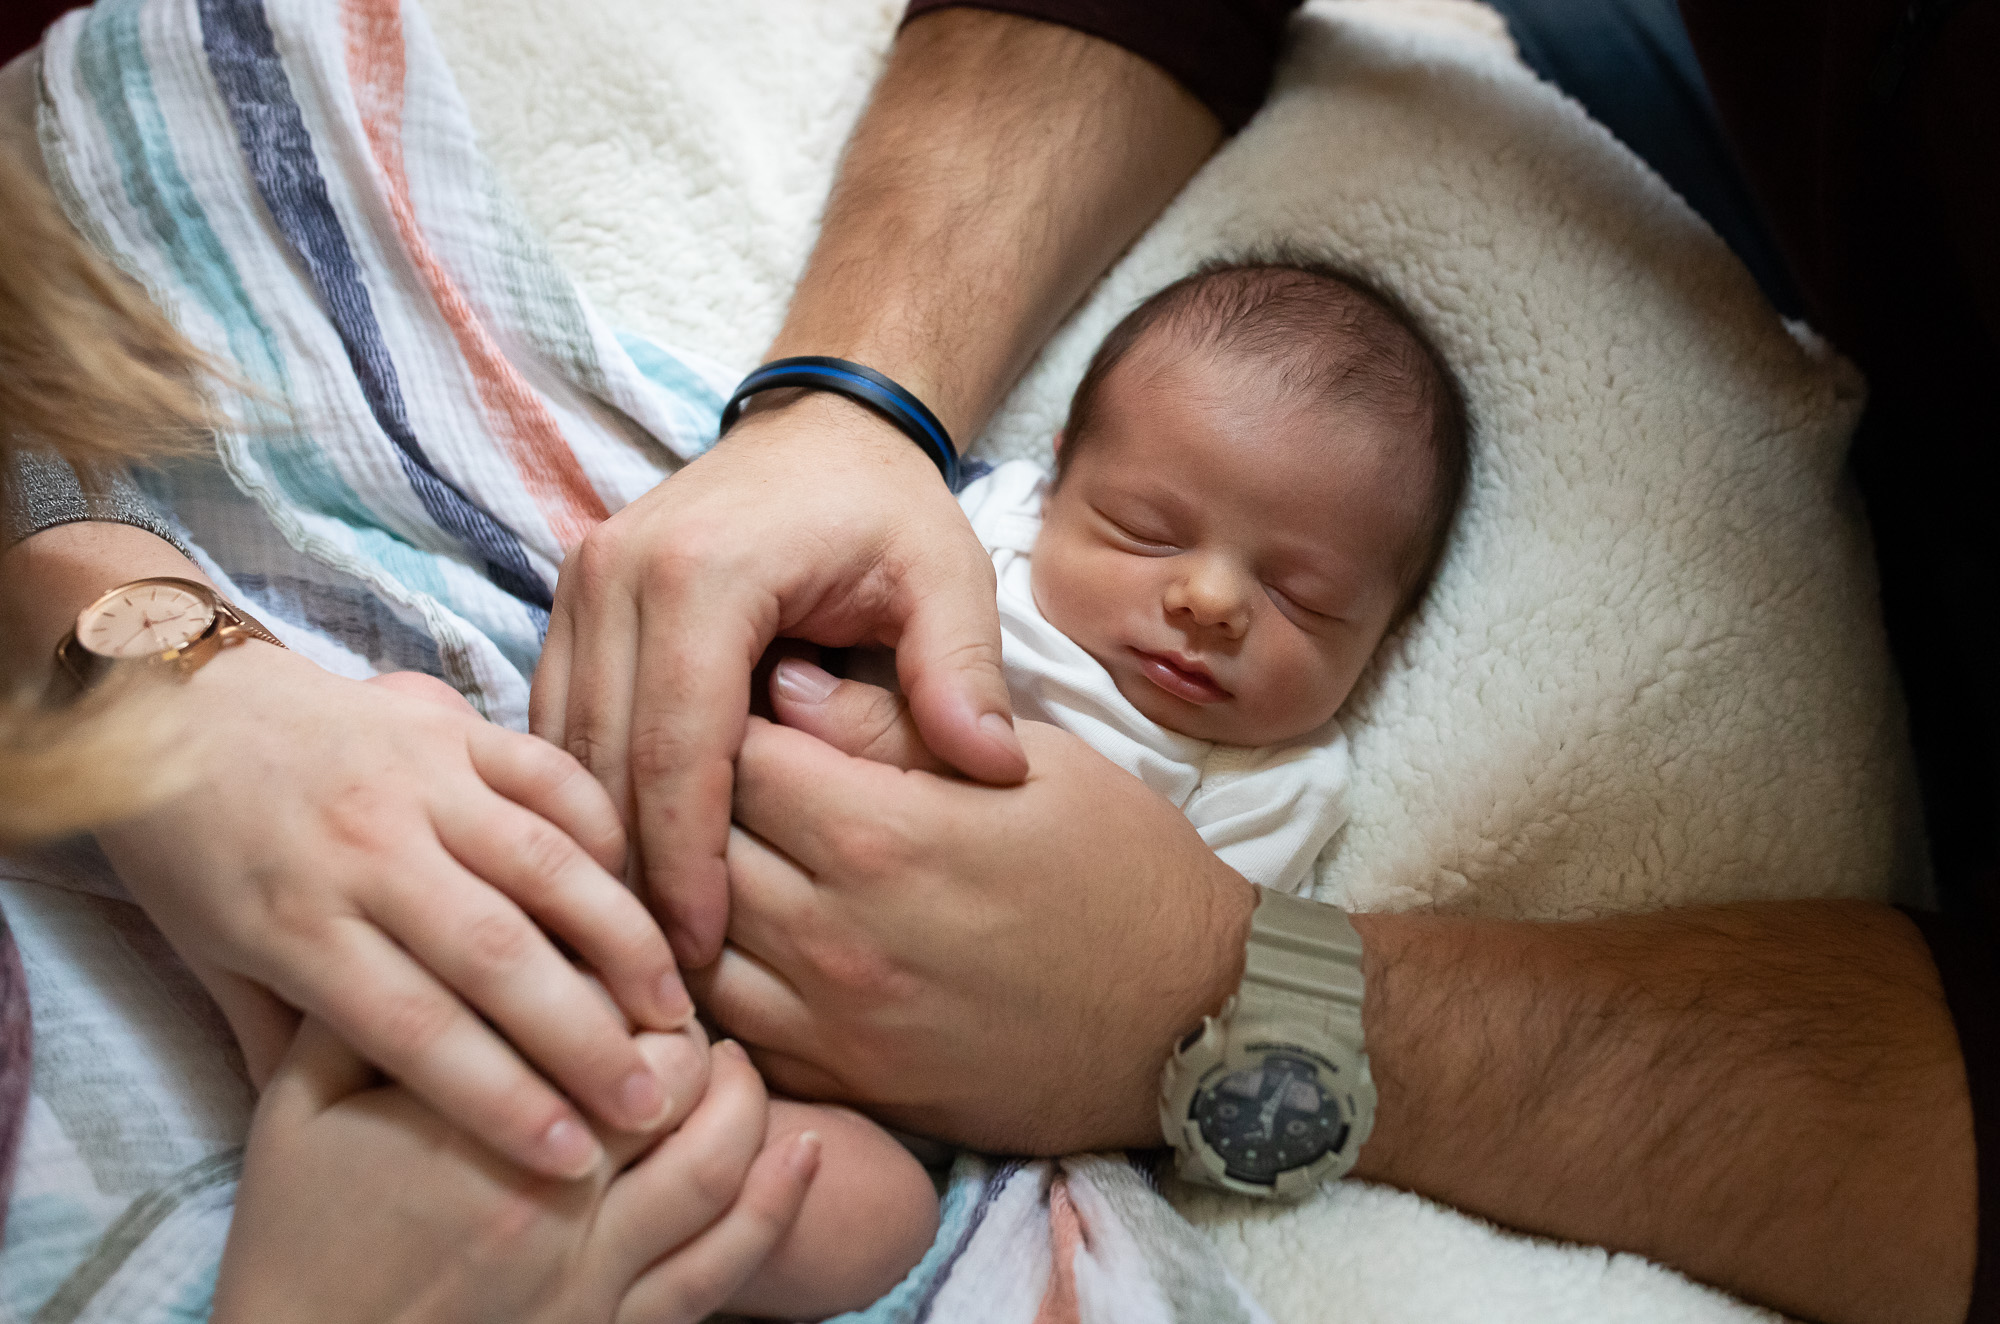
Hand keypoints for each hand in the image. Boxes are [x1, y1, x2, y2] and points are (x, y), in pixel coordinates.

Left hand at [96, 644, 691, 1177]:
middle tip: (647, 1102)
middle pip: (498, 956)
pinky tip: (643, 887)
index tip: (568, 1158)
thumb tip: (353, 1142)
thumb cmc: (188, 845)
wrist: (163, 700)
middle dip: (583, 1039)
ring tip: (673, 1007)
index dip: (500, 1099)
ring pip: (545, 866)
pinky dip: (605, 832)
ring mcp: (417, 778)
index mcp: (297, 922)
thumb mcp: (209, 958)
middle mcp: (366, 849)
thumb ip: (286, 1047)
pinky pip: (549, 776)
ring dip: (621, 941)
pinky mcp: (452, 724)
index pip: (416, 1028)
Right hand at [214, 1021, 818, 1323]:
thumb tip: (441, 918)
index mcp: (476, 1125)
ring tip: (730, 1065)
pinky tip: (806, 1151)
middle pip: (670, 1085)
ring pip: (716, 1168)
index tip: (617, 964)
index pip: (594, 1020)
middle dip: (686, 1038)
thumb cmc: (298, 1236)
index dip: (623, 980)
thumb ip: (369, 1010)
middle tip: (675, 1011)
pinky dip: (777, 1204)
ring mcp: (590, 1274)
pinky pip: (723, 1268)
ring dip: (743, 1103)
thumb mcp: (304, 1105)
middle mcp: (549, 1198)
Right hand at [531, 393, 1026, 967]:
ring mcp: (580, 586)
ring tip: (629, 950)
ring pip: (562, 750)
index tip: (702, 956)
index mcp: (704, 574)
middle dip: (628, 877)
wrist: (820, 430)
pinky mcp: (571, 605)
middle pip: (603, 761)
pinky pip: (556, 725)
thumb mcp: (946, 576)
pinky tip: (614, 876)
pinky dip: (579, 803)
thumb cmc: (886, 510)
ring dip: (591, 849)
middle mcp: (617, 574)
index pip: (677, 749)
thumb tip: (993, 770)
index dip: (688, 863)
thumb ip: (963, 671)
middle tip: (655, 981)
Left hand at [692, 660, 1257, 1152]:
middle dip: (693, 796)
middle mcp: (838, 935)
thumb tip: (786, 681)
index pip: (735, 755)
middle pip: (696, 847)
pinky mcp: (846, 1082)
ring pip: (692, 944)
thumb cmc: (1121, 872)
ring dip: (689, 892)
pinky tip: (729, 938)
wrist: (1189, 1020)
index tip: (741, 697)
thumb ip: (892, 726)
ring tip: (708, 846)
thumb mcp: (1026, 768)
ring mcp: (834, 1022)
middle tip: (708, 763)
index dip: (728, 716)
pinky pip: (731, 1030)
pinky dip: (712, 981)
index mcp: (883, 836)